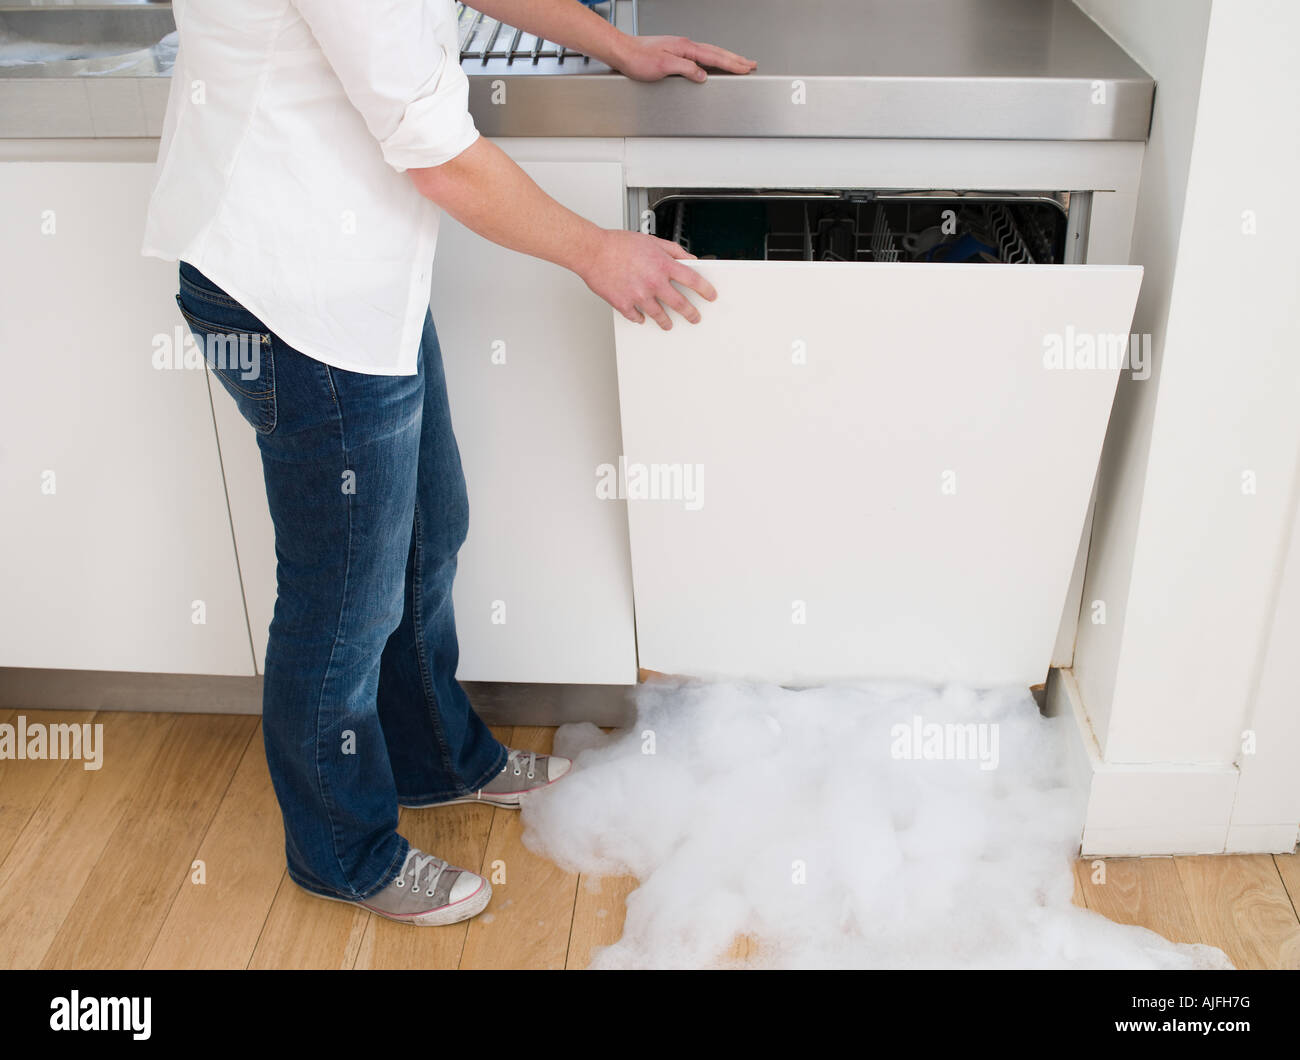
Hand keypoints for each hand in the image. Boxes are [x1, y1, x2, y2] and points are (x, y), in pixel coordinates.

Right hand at [577, 229, 716, 328]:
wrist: (592, 251)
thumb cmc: (618, 244)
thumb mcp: (652, 241)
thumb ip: (673, 250)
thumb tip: (689, 259)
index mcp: (662, 265)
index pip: (692, 280)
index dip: (705, 289)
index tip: (710, 295)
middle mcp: (653, 282)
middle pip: (679, 303)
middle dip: (691, 313)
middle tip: (695, 317)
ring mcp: (639, 296)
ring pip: (659, 315)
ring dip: (666, 322)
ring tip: (669, 324)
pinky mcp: (623, 304)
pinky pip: (636, 317)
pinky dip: (640, 319)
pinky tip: (642, 318)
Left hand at [610, 34, 756, 82]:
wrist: (623, 52)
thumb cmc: (638, 59)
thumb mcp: (664, 67)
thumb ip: (686, 69)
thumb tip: (703, 74)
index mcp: (685, 47)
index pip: (714, 57)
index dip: (731, 64)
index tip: (745, 68)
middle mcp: (684, 45)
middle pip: (716, 52)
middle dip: (735, 59)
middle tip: (749, 64)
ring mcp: (680, 47)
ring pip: (710, 52)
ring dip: (726, 58)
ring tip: (737, 62)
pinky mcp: (674, 51)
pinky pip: (701, 54)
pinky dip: (713, 58)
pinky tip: (713, 62)